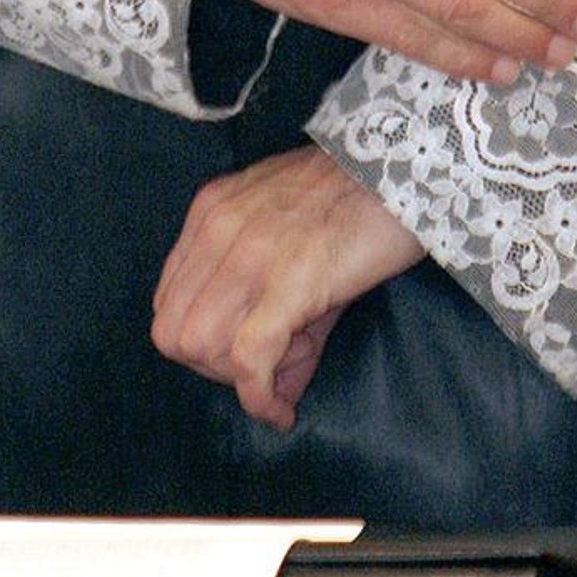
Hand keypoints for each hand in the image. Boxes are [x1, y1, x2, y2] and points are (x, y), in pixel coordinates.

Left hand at [151, 146, 424, 428]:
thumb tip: (274, 393)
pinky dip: (260, 398)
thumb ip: (268, 309)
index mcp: (211, 213)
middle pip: (174, 333)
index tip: (249, 350)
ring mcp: (251, 253)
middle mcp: (218, 229)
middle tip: (267, 364)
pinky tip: (282, 411)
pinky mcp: (289, 280)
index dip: (204, 341)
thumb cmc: (353, 200)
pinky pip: (249, 359)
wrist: (407, 165)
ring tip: (286, 366)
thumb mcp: (294, 240)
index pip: (169, 304)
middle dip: (214, 366)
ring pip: (201, 348)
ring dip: (239, 377)